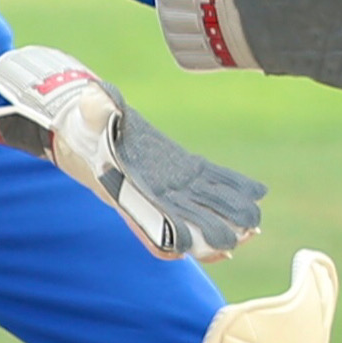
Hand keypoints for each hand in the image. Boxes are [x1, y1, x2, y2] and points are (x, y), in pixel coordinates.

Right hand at [0, 46, 265, 259]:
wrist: (91, 126)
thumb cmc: (83, 124)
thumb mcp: (86, 116)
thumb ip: (95, 110)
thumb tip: (96, 97)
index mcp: (129, 190)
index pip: (150, 225)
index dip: (171, 240)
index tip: (192, 245)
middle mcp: (153, 195)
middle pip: (186, 226)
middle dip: (212, 233)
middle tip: (240, 236)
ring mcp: (172, 184)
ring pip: (204, 209)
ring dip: (228, 218)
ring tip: (253, 225)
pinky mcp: (186, 168)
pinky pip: (213, 181)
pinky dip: (234, 187)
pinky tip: (257, 190)